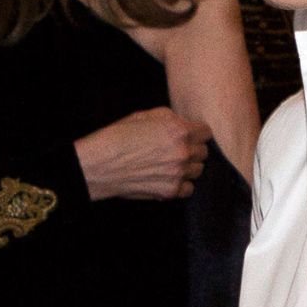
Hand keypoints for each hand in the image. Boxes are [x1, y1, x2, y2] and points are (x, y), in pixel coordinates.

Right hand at [75, 106, 209, 200]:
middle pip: (204, 152)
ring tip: (171, 164)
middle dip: (193, 149)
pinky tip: (169, 178)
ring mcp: (178, 174)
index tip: (190, 135)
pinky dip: (181, 184)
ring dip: (188, 167)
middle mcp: (183, 152)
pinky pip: (189, 188)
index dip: (197, 133)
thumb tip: (183, 124)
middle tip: (177, 150)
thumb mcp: (145, 115)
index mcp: (179, 131)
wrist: (100, 164)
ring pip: (198, 170)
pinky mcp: (170, 191)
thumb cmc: (119, 136)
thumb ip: (171, 119)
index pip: (206, 133)